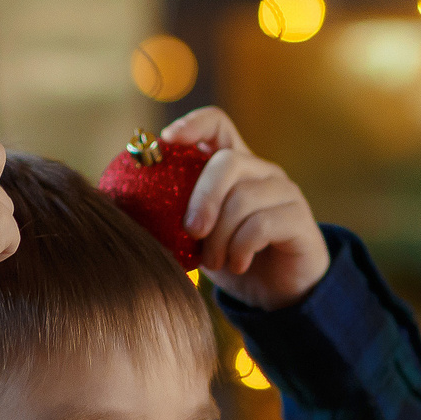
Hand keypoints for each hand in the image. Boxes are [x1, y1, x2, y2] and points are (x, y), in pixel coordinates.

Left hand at [168, 106, 329, 309]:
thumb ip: (171, 217)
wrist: (275, 295)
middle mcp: (262, 172)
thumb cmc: (230, 259)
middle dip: (203, 197)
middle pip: (228, 161)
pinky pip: (263, 224)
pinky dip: (241, 248)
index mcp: (234, 167)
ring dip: (221, 236)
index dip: (193, 125)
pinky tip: (236, 265)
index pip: (217, 124)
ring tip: (214, 261)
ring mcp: (284, 193)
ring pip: (244, 197)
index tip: (167, 141)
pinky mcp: (299, 219)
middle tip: (191, 232)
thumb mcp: (195, 238)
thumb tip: (121, 208)